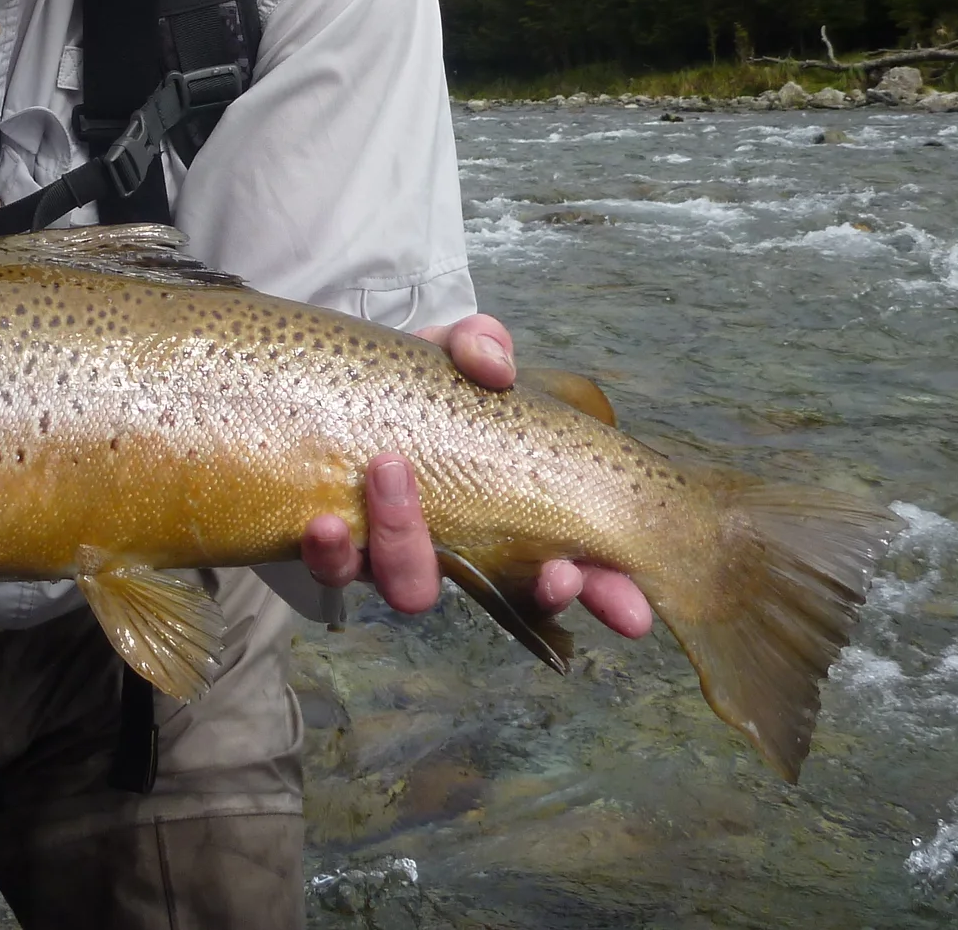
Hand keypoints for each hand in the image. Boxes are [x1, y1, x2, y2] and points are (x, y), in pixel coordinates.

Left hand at [297, 314, 653, 637]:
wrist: (329, 390)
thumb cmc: (411, 382)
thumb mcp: (450, 353)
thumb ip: (478, 345)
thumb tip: (495, 366)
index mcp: (504, 511)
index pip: (568, 566)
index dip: (607, 596)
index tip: (633, 612)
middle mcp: (457, 546)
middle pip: (509, 597)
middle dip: (541, 595)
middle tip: (558, 573)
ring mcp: (394, 557)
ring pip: (414, 587)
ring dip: (411, 541)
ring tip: (390, 471)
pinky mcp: (335, 554)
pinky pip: (333, 569)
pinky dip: (332, 550)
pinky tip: (324, 523)